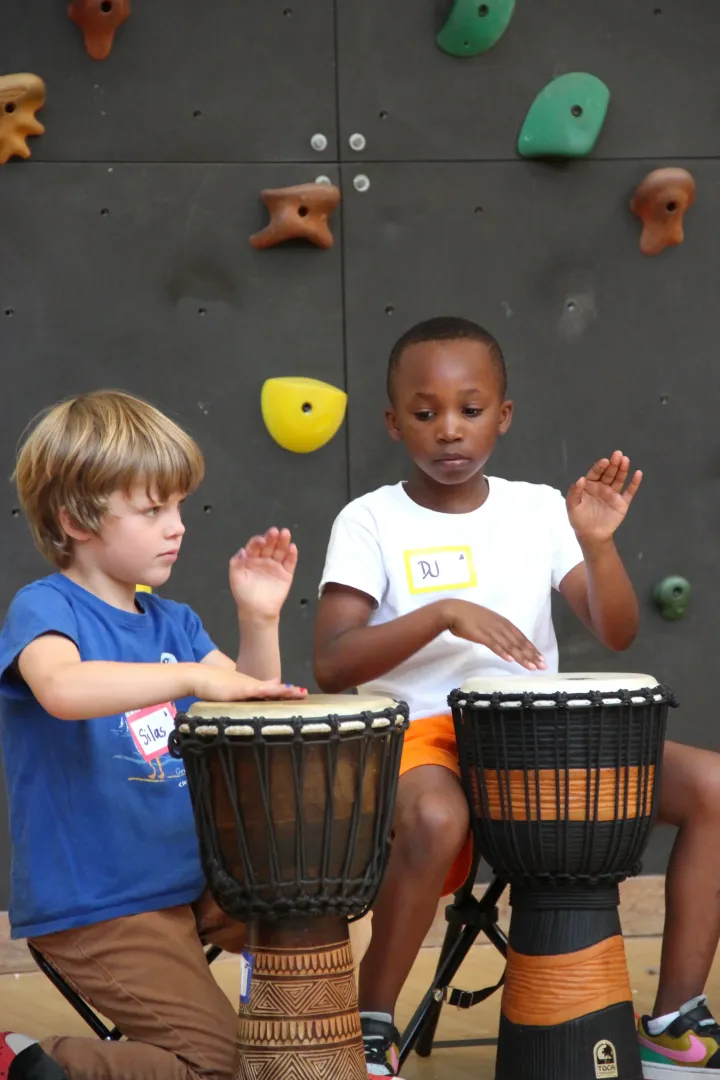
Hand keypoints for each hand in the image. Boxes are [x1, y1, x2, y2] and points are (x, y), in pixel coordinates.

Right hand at [190, 666, 305, 702]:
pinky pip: (256, 690)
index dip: (286, 693)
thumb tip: (248, 699)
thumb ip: (242, 696)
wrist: (198, 677)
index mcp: (251, 688)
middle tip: (305, 694)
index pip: (272, 692)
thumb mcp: (231, 692)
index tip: (299, 695)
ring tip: (298, 693)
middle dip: (290, 692)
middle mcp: (252, 685)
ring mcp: (246, 686)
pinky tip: (276, 690)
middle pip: (275, 690)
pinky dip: (267, 691)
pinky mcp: (239, 689)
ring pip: (269, 690)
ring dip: (284, 691)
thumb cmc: (212, 686)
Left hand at [229, 528, 297, 620]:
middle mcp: (264, 560)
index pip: (255, 546)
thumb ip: (236, 562)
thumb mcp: (235, 577)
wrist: (256, 611)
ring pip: (280, 551)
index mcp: (251, 559)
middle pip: (269, 545)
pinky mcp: (286, 574)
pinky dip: (292, 555)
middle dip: (272, 538)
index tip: (260, 541)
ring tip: (285, 533)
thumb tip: (242, 550)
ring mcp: (275, 566)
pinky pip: (290, 562)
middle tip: (274, 531)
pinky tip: (292, 547)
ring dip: (283, 542)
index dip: (257, 542)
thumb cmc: (244, 595)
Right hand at [444, 600, 545, 669]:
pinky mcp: (482, 635)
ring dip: (522, 657)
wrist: (453, 611)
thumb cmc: (469, 617)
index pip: (521, 637)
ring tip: (532, 666)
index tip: (541, 658)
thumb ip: (497, 631)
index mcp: (503, 622)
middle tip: (542, 666)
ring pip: (510, 645)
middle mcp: (501, 626)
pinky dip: (503, 652)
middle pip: (519, 642)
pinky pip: (494, 645)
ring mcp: (492, 630)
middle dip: (532, 655)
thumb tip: (505, 641)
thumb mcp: (488, 623)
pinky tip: (511, 660)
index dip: (532, 648)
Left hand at [566, 451, 641, 543]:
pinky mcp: (622, 503)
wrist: (591, 535)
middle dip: (613, 464)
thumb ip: (574, 493)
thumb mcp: (572, 507)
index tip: (604, 461)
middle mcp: (602, 487)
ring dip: (622, 470)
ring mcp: (613, 494)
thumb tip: (580, 479)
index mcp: (590, 485)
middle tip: (618, 454)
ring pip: (619, 479)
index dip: (600, 467)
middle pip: (609, 473)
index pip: (595, 473)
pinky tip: (638, 473)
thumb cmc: (579, 520)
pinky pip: (629, 492)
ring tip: (625, 460)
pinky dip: (634, 483)